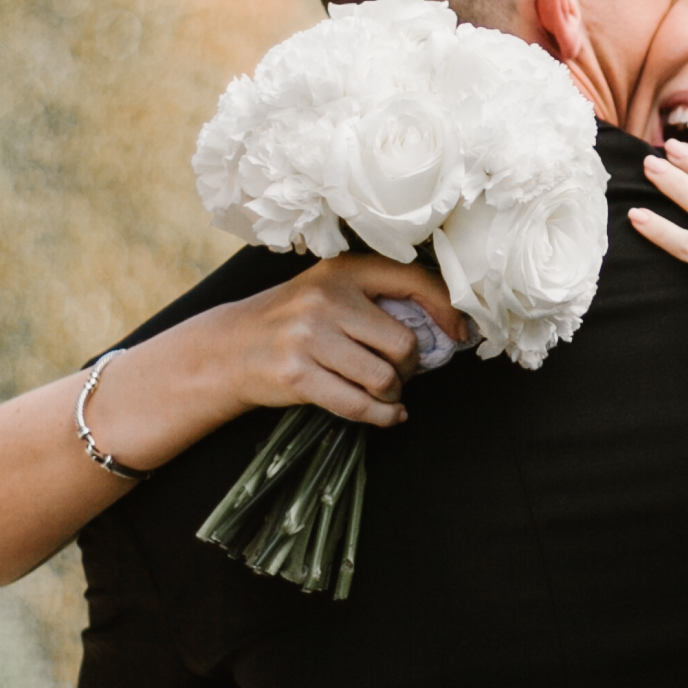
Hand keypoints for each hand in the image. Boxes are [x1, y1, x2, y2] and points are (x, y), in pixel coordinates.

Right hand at [129, 253, 464, 438]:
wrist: (227, 348)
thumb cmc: (291, 322)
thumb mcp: (328, 291)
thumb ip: (375, 298)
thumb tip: (444, 324)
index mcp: (342, 271)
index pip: (413, 280)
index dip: (447, 309)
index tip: (460, 332)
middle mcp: (326, 299)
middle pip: (403, 344)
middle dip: (410, 367)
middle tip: (399, 373)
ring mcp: (308, 337)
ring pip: (384, 378)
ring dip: (393, 393)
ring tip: (385, 392)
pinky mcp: (296, 374)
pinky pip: (358, 404)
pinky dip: (382, 416)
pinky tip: (388, 415)